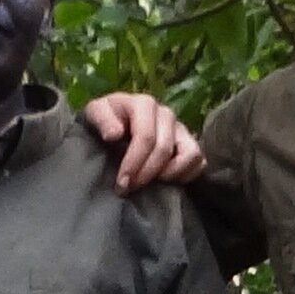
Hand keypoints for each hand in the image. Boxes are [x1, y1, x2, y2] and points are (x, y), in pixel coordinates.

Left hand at [80, 90, 202, 189]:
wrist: (115, 123)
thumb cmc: (106, 121)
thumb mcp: (95, 113)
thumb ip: (101, 119)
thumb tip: (114, 135)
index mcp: (143, 104)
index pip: (146, 137)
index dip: (134, 163)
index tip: (122, 183)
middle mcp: (166, 114)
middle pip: (164, 149)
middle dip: (146, 174)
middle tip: (129, 189)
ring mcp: (181, 128)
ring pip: (190, 153)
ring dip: (170, 174)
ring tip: (151, 184)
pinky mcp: (189, 143)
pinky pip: (199, 161)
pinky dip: (187, 174)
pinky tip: (166, 181)